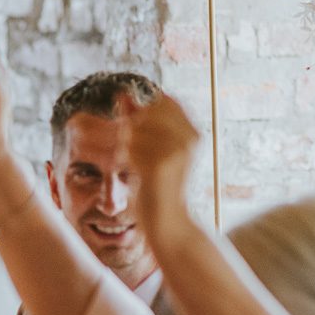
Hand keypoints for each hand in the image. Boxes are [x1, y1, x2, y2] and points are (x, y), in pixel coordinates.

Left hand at [125, 94, 199, 230]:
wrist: (167, 220)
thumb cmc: (158, 184)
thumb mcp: (152, 148)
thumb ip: (138, 120)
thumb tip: (121, 94)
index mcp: (193, 132)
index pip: (163, 101)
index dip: (144, 111)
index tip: (139, 131)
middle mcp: (189, 139)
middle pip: (146, 113)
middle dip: (132, 129)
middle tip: (136, 151)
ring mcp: (177, 152)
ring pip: (134, 131)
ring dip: (127, 146)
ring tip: (138, 164)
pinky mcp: (160, 166)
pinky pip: (130, 149)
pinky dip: (126, 160)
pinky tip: (136, 173)